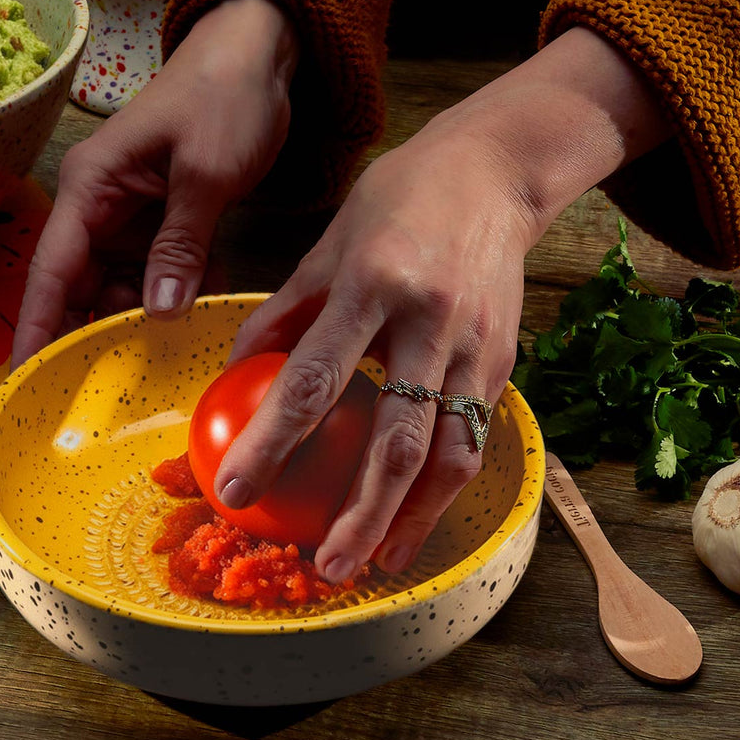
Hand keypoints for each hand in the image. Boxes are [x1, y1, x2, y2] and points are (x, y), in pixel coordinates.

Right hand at [11, 0, 299, 367]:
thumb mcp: (204, 174)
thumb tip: (158, 312)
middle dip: (98, 329)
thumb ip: (180, 245)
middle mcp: (102, 206)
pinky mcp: (165, 221)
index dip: (38, 325)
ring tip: (171, 350)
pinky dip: (180, 293)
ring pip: (125, 285)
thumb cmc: (223, 97)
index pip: (53, 268)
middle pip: (84, 285)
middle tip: (115, 384)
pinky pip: (162, 273)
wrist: (257, 57)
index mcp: (92, 186)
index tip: (26, 374)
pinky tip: (203, 311)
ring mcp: (134, 216)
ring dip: (148, 316)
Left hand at [209, 27, 672, 581]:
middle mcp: (429, 321)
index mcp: (371, 284)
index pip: (314, 380)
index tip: (235, 491)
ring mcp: (476, 345)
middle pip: (394, 438)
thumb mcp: (329, 242)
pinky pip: (473, 435)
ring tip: (378, 563)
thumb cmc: (399, 200)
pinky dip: (445, 486)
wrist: (494, 173)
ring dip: (413, 518)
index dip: (272, 443)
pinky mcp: (504, 360)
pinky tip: (418, 516)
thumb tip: (241, 370)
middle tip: (326, 567)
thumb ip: (285, 312)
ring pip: (448, 452)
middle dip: (358, 513)